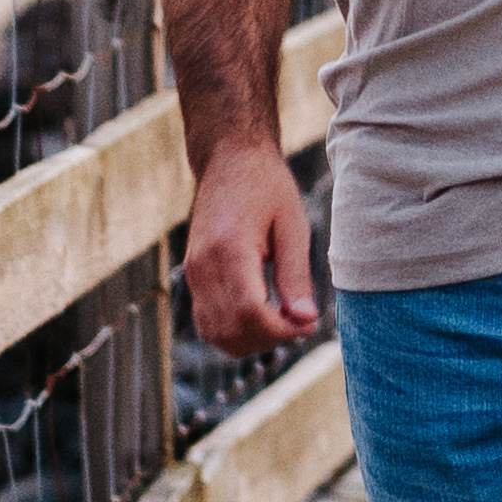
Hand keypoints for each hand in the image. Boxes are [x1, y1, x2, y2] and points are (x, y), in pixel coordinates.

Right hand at [185, 140, 319, 356]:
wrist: (229, 160)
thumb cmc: (266, 186)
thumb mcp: (292, 224)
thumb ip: (296, 275)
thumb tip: (305, 319)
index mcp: (229, 248)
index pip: (248, 311)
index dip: (280, 330)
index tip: (309, 324)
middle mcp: (203, 265)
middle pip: (231, 330)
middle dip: (269, 338)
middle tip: (301, 322)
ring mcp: (193, 273)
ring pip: (215, 333)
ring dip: (251, 341)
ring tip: (282, 320)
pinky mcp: (192, 276)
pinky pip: (207, 322)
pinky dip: (234, 332)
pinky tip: (262, 317)